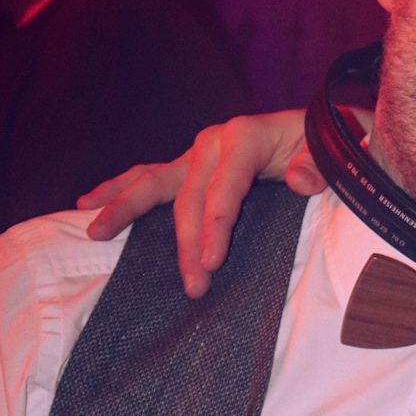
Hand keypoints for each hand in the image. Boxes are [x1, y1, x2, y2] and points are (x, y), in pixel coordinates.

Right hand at [81, 108, 315, 296]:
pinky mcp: (188, 166)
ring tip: (96, 230)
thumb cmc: (319, 146)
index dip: (217, 226)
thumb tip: (299, 179)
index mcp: (243, 137)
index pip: (224, 188)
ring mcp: (196, 153)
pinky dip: (121, 191)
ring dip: (125, 209)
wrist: (315, 129)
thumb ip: (316, 166)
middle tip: (191, 285)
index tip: (213, 263)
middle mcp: (212, 143)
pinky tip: (88, 205)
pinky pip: (150, 179)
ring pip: (153, 182)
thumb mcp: (326, 153)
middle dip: (187, 243)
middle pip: (188, 196)